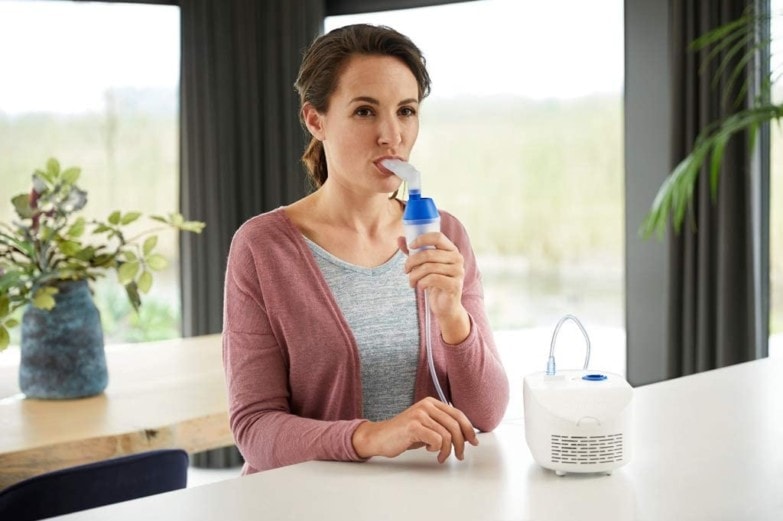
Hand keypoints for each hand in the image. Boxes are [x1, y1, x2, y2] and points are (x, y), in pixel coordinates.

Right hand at [352, 397, 477, 462]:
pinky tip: (430, 451)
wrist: (380, 437)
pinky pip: (437, 440)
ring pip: (447, 434)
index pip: (458, 414)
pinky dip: (437, 449)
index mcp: (432, 402)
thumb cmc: (404, 434)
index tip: (473, 442)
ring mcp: (420, 414)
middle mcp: (427, 405)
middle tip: (460, 455)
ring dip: (448, 450)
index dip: (469, 429)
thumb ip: (443, 426)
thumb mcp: (427, 426)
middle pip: (456, 424)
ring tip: (441, 457)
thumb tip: (466, 436)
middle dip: (461, 443)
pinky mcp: (414, 426)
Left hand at [398, 233, 469, 342]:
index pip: (437, 237)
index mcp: (451, 250)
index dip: (421, 239)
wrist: (446, 306)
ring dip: (414, 275)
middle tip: (405, 270)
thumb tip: (399, 239)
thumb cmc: (435, 282)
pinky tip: (420, 286)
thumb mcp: (424, 265)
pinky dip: (421, 283)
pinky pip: (432, 279)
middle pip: (428, 254)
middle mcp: (457, 258)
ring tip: (411, 281)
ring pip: (428, 267)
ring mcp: (458, 272)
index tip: (410, 246)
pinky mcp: (454, 285)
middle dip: (412, 262)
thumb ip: (414, 252)